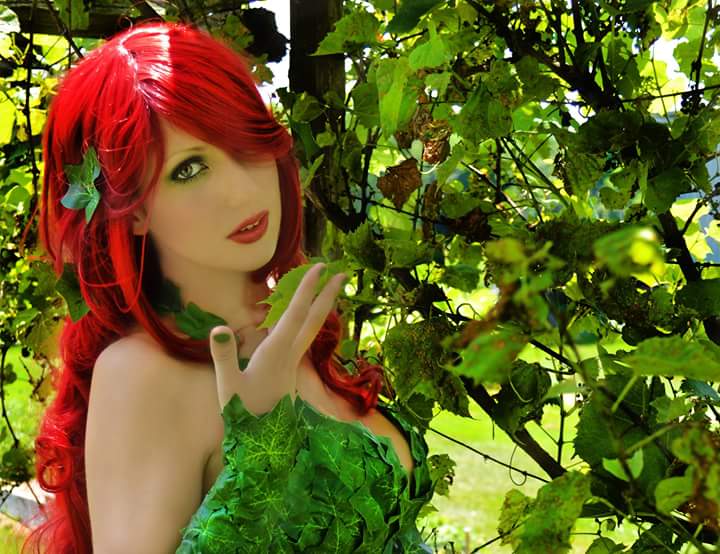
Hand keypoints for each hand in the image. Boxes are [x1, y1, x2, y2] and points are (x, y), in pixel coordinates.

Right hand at [208, 263, 346, 414]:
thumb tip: (218, 328)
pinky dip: (304, 320)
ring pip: (309, 328)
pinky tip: (300, 317)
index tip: (320, 268)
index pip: (294, 315)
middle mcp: (290, 354)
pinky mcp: (287, 369)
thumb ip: (224, 357)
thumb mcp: (228, 386)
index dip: (306, 289)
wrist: (263, 444)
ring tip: (328, 289)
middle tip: (343, 273)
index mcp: (277, 353)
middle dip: (328, 295)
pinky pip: (299, 337)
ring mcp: (291, 362)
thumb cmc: (243, 415)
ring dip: (320, 307)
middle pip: (313, 319)